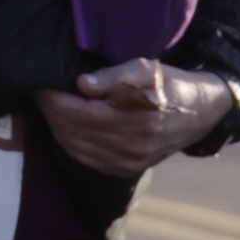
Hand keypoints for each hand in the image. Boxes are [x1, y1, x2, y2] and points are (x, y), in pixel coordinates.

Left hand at [33, 56, 239, 173]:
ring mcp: (126, 163)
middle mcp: (130, 147)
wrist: (199, 113)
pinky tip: (65, 124)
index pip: (78, 113)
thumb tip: (82, 84)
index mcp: (136, 121)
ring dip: (56, 126)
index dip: (54, 99)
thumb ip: (116, 77)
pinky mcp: (123, 170)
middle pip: (72, 132)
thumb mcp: (149, 69)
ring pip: (74, 147)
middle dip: (51, 110)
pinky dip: (69, 141)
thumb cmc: (171, 84)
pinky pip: (84, 158)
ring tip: (50, 104)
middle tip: (40, 91)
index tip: (40, 83)